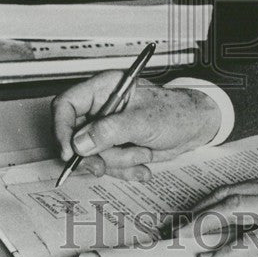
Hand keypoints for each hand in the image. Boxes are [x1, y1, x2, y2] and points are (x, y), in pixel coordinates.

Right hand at [52, 72, 220, 178]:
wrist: (195, 128)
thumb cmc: (176, 112)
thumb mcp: (143, 120)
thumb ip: (110, 131)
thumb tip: (80, 142)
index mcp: (104, 88)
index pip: (66, 105)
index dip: (62, 129)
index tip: (70, 152)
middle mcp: (102, 108)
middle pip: (74, 136)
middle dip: (94, 155)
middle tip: (104, 166)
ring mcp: (107, 129)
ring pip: (92, 155)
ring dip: (118, 161)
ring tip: (141, 152)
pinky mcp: (116, 146)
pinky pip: (107, 164)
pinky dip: (125, 168)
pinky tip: (142, 162)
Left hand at [170, 169, 257, 256]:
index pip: (236, 186)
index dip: (209, 199)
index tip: (189, 211)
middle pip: (224, 195)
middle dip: (194, 210)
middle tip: (170, 226)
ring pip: (228, 210)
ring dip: (198, 224)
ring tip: (176, 238)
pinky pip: (249, 240)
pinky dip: (224, 249)